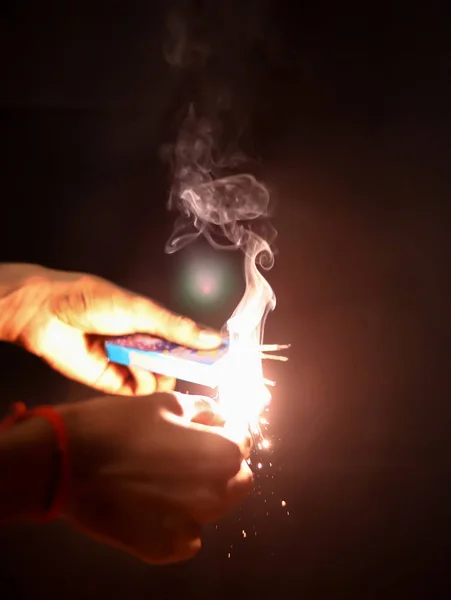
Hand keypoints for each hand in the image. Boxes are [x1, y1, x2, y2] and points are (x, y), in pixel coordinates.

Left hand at [0, 263, 221, 393]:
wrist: (48, 314)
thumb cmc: (94, 301)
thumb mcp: (140, 309)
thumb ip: (176, 327)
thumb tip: (214, 338)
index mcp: (153, 325)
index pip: (187, 341)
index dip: (203, 350)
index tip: (221, 359)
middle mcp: (145, 347)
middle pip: (177, 364)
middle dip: (184, 365)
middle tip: (191, 365)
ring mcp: (130, 366)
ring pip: (161, 380)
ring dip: (159, 373)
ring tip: (146, 359)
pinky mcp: (114, 384)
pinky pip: (139, 392)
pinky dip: (141, 382)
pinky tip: (132, 368)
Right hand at [59, 392, 252, 563]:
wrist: (67, 462)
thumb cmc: (120, 425)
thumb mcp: (166, 402)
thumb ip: (205, 409)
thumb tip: (223, 416)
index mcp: (222, 455)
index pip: (242, 442)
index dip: (223, 433)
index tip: (201, 432)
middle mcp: (217, 495)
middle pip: (236, 480)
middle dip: (220, 467)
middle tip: (185, 455)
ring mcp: (192, 527)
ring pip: (212, 508)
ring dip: (199, 494)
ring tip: (161, 479)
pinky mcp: (167, 551)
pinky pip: (186, 534)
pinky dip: (175, 521)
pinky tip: (148, 504)